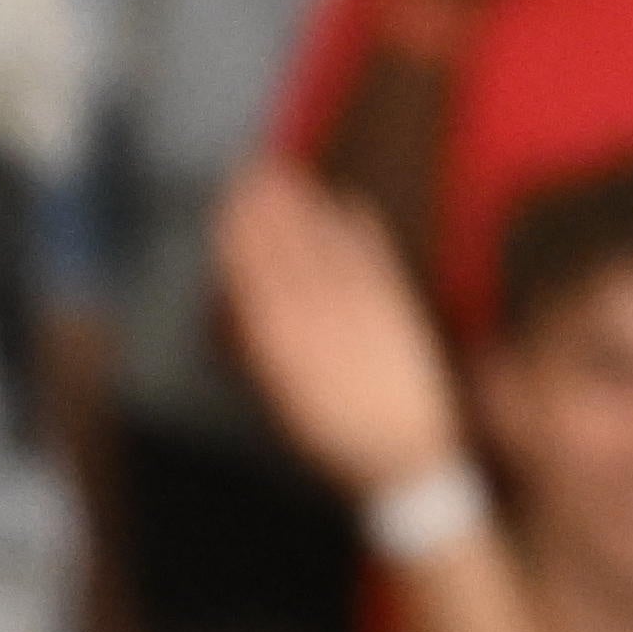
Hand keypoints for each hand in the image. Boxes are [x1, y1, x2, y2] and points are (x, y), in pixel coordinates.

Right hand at [219, 161, 464, 498]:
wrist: (404, 459)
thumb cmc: (332, 436)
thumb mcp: (282, 401)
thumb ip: (259, 352)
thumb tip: (236, 301)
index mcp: (286, 356)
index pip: (257, 285)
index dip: (243, 243)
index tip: (228, 207)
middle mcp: (325, 330)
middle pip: (291, 259)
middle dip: (271, 214)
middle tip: (252, 172)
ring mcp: (367, 317)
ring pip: (330, 253)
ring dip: (309, 212)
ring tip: (290, 177)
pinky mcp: (401, 314)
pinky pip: (378, 264)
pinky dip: (362, 232)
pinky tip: (349, 204)